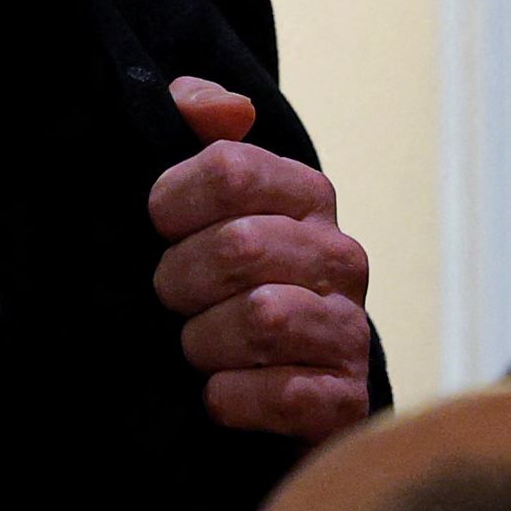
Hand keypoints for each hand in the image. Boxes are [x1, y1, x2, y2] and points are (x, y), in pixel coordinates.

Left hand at [148, 78, 371, 440]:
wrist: (250, 383)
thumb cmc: (210, 277)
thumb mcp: (191, 189)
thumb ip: (197, 121)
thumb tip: (228, 110)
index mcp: (305, 195)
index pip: (229, 170)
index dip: (171, 204)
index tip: (160, 229)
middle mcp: (340, 256)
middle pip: (238, 247)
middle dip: (179, 281)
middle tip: (174, 299)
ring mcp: (350, 328)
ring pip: (261, 319)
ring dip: (204, 340)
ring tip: (198, 345)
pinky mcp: (346, 399)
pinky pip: (283, 394)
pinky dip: (233, 397)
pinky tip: (221, 391)